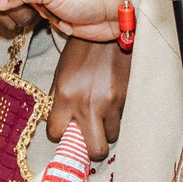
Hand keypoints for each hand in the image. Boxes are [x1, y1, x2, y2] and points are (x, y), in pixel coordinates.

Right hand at [4, 0, 119, 41]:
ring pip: (29, 8)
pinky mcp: (59, 17)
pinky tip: (56, 22)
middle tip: (18, 5)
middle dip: (16, 1)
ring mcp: (51, 0)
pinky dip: (46, 24)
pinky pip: (42, 21)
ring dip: (33, 14)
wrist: (114, 12)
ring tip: (47, 13)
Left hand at [48, 35, 130, 159]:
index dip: (60, 134)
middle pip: (94, 151)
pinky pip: (121, 119)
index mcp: (65, 96)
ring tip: (101, 114)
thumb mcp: (62, 72)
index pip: (56, 134)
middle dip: (91, 149)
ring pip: (111, 136)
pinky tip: (111, 99)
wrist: (110, 30)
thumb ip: (59, 97)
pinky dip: (116, 115)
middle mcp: (87, 104)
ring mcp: (109, 103)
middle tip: (89, 137)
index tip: (64, 128)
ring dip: (105, 129)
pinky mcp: (126, 98)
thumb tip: (59, 120)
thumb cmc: (82, 49)